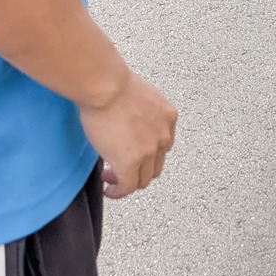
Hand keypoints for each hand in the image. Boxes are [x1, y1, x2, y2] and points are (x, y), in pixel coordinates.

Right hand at [79, 70, 177, 199]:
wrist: (106, 87)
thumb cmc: (114, 83)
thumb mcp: (140, 96)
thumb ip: (142, 112)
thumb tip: (129, 119)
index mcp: (168, 117)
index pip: (163, 145)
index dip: (148, 154)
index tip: (133, 154)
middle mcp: (163, 135)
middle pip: (155, 165)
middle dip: (138, 170)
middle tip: (120, 168)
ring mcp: (148, 151)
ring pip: (142, 179)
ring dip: (127, 181)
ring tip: (110, 178)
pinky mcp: (130, 163)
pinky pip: (127, 187)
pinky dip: (118, 192)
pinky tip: (108, 189)